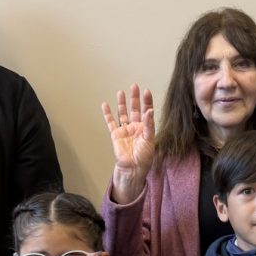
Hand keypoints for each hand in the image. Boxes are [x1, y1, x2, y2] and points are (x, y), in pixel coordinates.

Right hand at [102, 84, 154, 203]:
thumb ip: (149, 125)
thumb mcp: (150, 140)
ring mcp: (125, 130)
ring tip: (121, 92)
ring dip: (122, 103)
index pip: (146, 111)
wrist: (132, 169)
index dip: (146, 101)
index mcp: (145, 129)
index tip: (146, 91)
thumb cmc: (143, 158)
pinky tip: (105, 105)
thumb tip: (150, 111)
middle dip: (134, 98)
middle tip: (134, 86)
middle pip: (134, 109)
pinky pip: (111, 122)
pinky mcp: (116, 134)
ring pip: (123, 113)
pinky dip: (107, 114)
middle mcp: (135, 128)